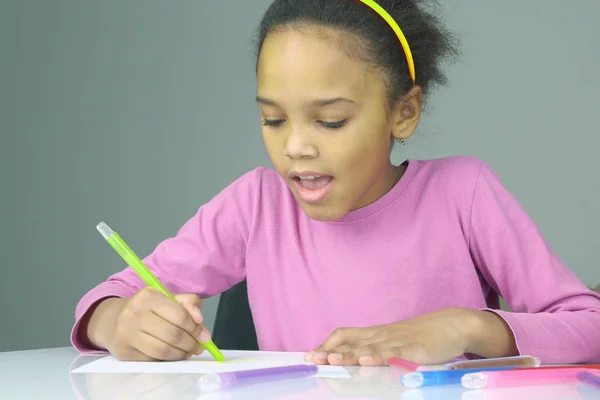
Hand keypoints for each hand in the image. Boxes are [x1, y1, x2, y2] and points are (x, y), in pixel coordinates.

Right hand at [88, 287, 210, 360]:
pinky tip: (172, 355)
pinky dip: (167, 359)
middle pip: (173, 335)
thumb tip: (200, 320)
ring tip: (188, 352)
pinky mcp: (123, 351)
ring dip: (181, 354)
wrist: (113, 320)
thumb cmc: (147, 309)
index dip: (196, 329)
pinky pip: (153, 359)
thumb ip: (188, 303)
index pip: (180, 316)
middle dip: (191, 344)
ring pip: (163, 351)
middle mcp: (135, 313)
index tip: (205, 336)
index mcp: (149, 296)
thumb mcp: (167, 298)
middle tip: (198, 347)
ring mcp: (127, 333)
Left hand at [304, 308, 516, 365]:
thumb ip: (376, 349)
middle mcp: (382, 335)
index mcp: (376, 333)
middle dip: (330, 351)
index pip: (345, 335)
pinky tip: (366, 361)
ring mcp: (397, 341)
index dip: (327, 344)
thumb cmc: (422, 336)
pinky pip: (393, 353)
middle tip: (311, 360)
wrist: (452, 324)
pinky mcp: (413, 349)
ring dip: (348, 354)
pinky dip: (378, 356)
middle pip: (350, 341)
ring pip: (368, 347)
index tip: (310, 355)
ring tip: (331, 361)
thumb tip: (354, 360)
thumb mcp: (394, 341)